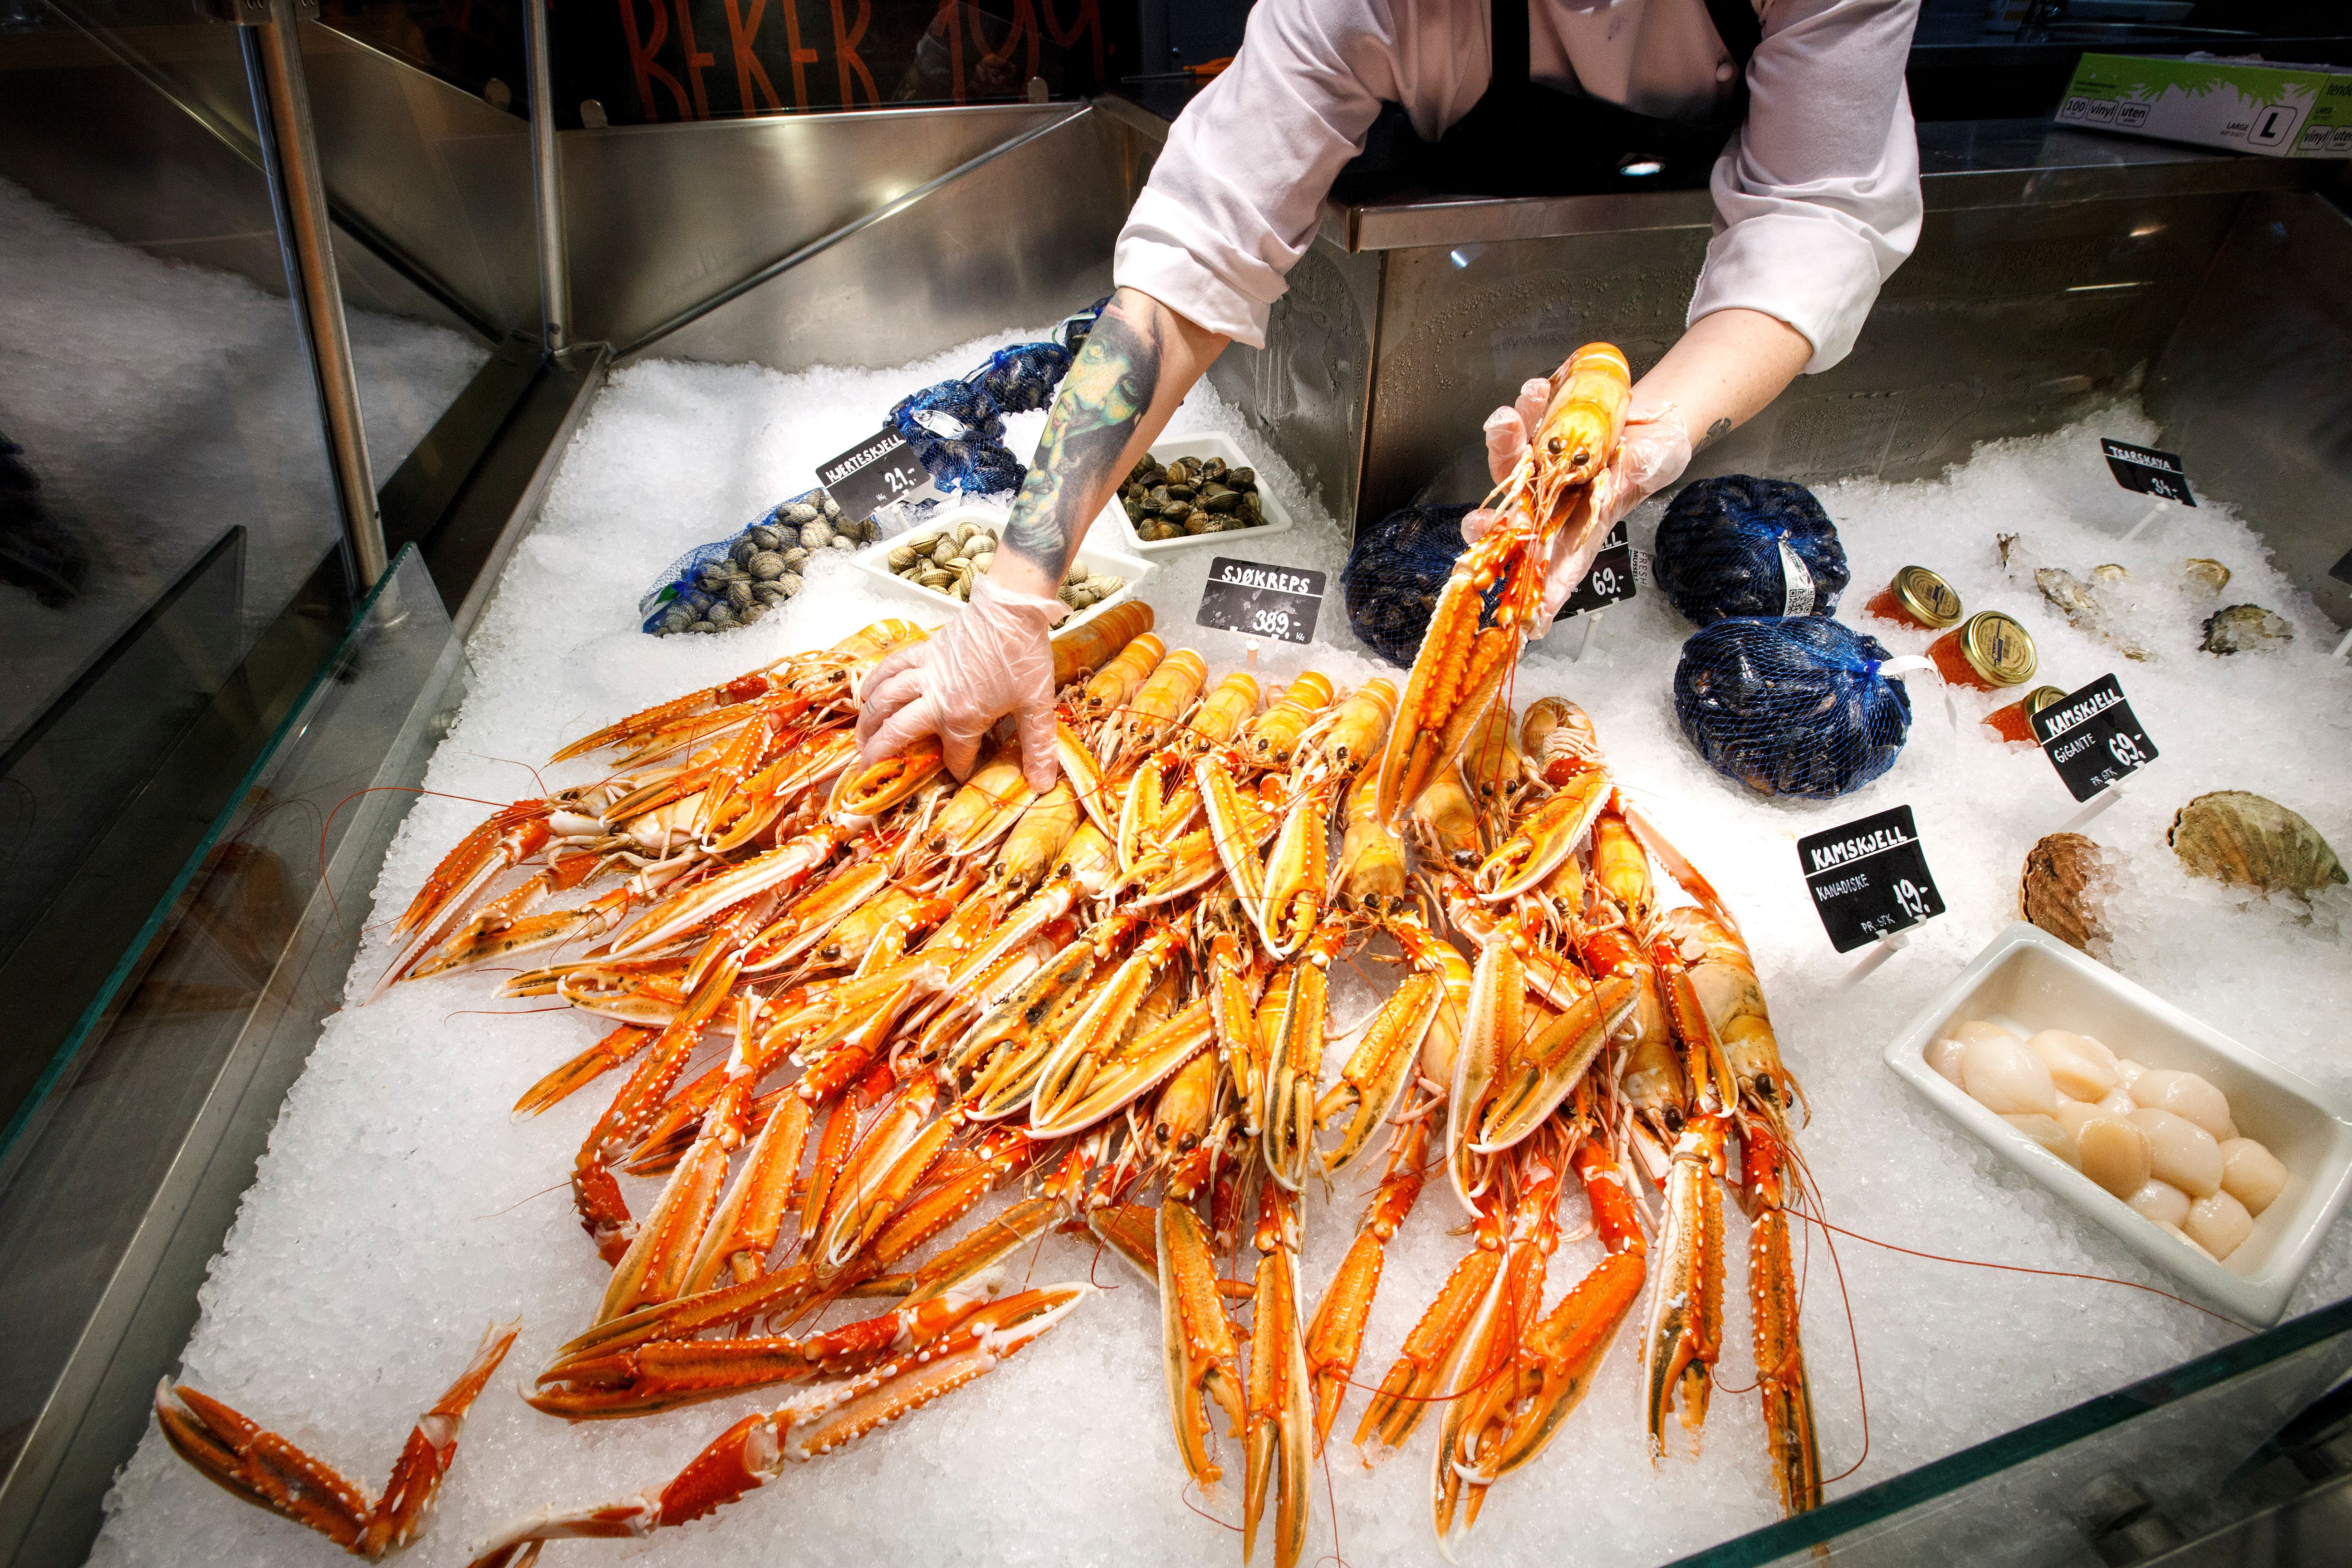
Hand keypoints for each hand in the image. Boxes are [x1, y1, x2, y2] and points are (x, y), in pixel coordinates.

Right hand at [856, 573, 1063, 790]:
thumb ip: (1038, 748)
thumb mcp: (1036, 706)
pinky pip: (890, 667)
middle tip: (868, 772)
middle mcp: (936, 698)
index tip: (960, 776)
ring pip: (885, 699)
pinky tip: (865, 695)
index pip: (955, 757)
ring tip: (860, 740)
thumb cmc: (1023, 657)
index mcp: (963, 717)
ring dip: (868, 722)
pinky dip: (874, 682)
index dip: (957, 770)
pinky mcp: (923, 651)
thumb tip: (1043, 785)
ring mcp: (925, 673)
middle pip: (897, 731)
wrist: (1012, 609)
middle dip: (880, 754)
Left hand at [1462, 385, 1693, 634]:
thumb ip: (1643, 470)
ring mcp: (1537, 471)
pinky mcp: (1532, 437)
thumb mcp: (1659, 462)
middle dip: (1491, 529)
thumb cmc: (1654, 452)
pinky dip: (1522, 410)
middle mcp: (1551, 504)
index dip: (1540, 594)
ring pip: (1507, 470)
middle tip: (1479, 524)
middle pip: (1511, 526)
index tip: (1525, 620)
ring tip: (1508, 419)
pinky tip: (1535, 391)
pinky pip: (1518, 427)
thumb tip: (1630, 470)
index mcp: (1581, 527)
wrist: (1647, 413)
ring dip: (1503, 447)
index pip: (1557, 568)